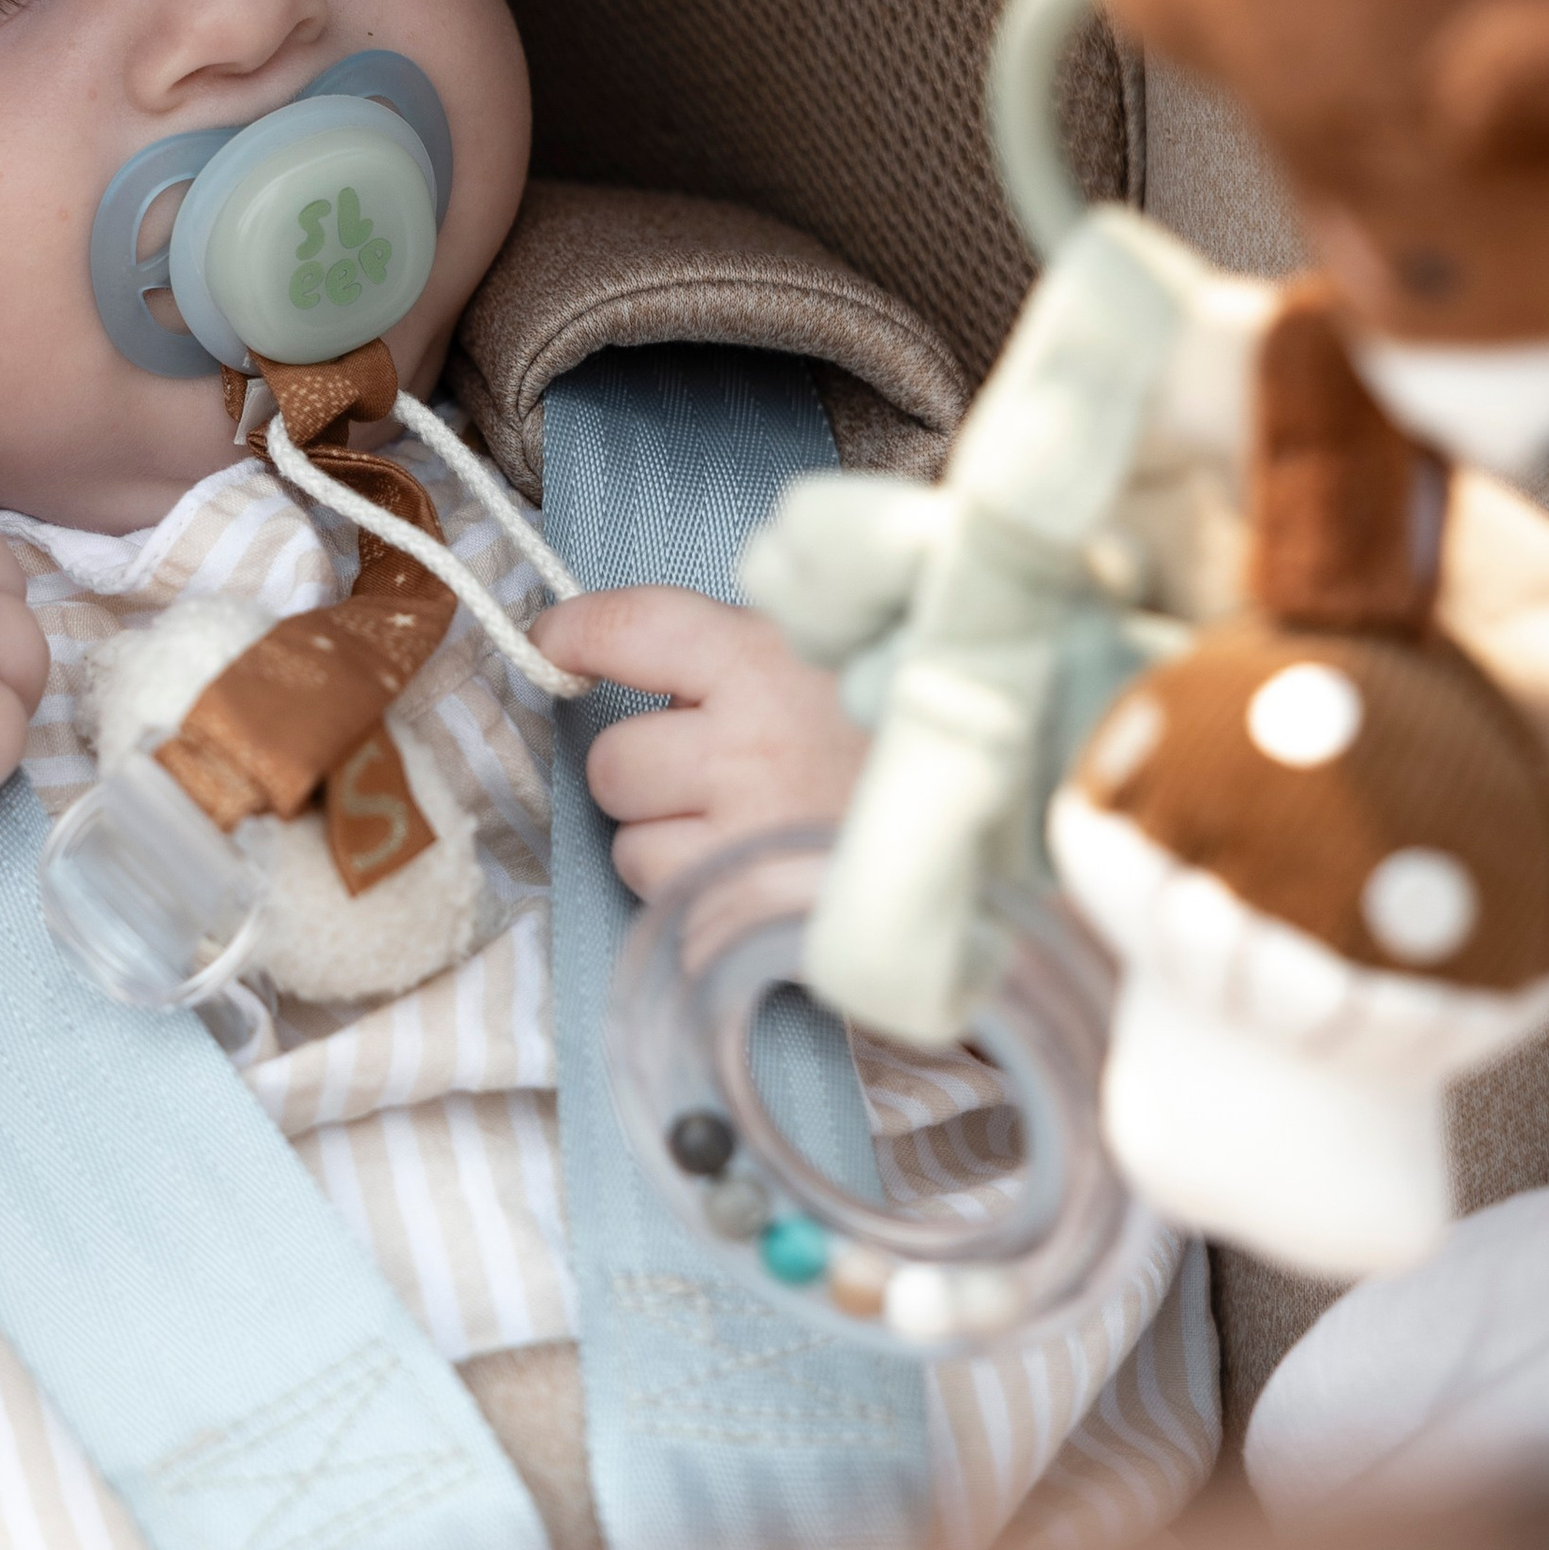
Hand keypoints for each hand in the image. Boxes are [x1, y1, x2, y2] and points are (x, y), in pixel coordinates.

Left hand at [529, 586, 869, 898]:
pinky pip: (672, 912)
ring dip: (668, 843)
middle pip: (613, 763)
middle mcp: (749, 748)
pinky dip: (697, 901)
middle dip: (645, 770)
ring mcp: (748, 841)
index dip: (577, 634)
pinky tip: (755, 877)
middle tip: (707, 769)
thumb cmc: (897, 742)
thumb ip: (734, 652)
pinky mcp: (751, 920)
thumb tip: (613, 644)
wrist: (993, 831)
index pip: (635, 629)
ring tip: (743, 828)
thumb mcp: (831, 660)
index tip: (555, 643)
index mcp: (766, 662)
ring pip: (632, 848)